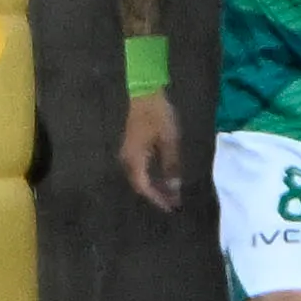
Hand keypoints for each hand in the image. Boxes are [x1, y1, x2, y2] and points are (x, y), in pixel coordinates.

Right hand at [118, 91, 183, 209]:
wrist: (145, 93)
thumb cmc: (158, 116)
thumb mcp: (170, 141)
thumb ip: (171, 165)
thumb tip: (174, 187)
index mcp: (134, 159)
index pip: (144, 187)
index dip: (157, 199)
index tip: (171, 207)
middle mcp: (127, 159)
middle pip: (140, 184)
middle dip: (156, 195)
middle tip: (172, 202)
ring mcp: (127, 152)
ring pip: (139, 176)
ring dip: (153, 186)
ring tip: (169, 193)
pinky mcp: (131, 146)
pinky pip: (139, 168)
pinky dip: (151, 176)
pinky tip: (162, 177)